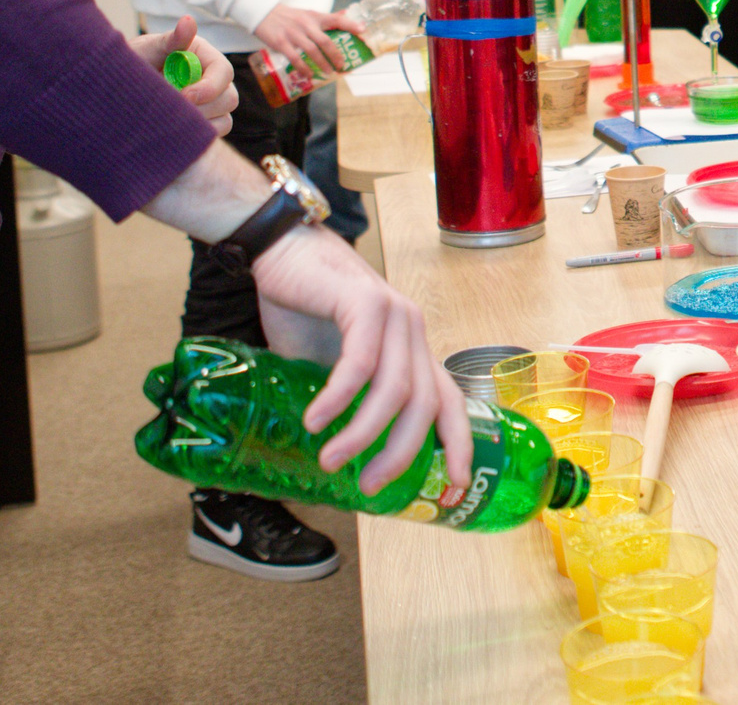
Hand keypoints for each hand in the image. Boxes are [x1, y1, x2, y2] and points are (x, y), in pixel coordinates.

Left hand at [134, 16, 236, 136]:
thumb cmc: (137, 62)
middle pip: (229, 98)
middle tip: (172, 110)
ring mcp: (212, 103)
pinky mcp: (206, 122)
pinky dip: (198, 135)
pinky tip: (174, 129)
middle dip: (203, 108)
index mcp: (205, 57)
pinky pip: (214, 133)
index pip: (223, 72)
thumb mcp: (150, 49)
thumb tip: (188, 21)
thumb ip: (171, 39)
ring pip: (225, 119)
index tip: (185, 96)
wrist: (122, 86)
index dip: (209, 87)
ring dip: (199, 122)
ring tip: (169, 117)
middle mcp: (213, 80)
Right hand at [251, 225, 472, 496]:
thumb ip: (342, 399)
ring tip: (332, 460)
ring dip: (364, 433)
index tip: (454, 488)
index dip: (458, 445)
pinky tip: (316, 420)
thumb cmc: (303, 309)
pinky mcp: (364, 302)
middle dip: (403, 452)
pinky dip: (339, 397)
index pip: (449, 402)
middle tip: (371, 487)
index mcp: (411, 349)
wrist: (279, 250)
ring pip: (396, 388)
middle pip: (426, 403)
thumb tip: (333, 460)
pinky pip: (361, 362)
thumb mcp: (327, 365)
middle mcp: (411, 332)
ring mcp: (392, 315)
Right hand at [253, 4, 355, 74]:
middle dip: (336, 55)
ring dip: (322, 64)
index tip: (363, 30)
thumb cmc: (289, 16)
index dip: (350, 24)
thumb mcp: (308, 14)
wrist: (262, 13)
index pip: (336, 19)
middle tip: (342, 65)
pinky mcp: (281, 43)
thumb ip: (326, 18)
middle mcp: (306, 25)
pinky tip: (308, 75)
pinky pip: (295, 58)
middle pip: (325, 41)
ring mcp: (293, 34)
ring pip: (312, 52)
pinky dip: (303, 69)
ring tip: (329, 72)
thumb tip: (346, 14)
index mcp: (315, 17)